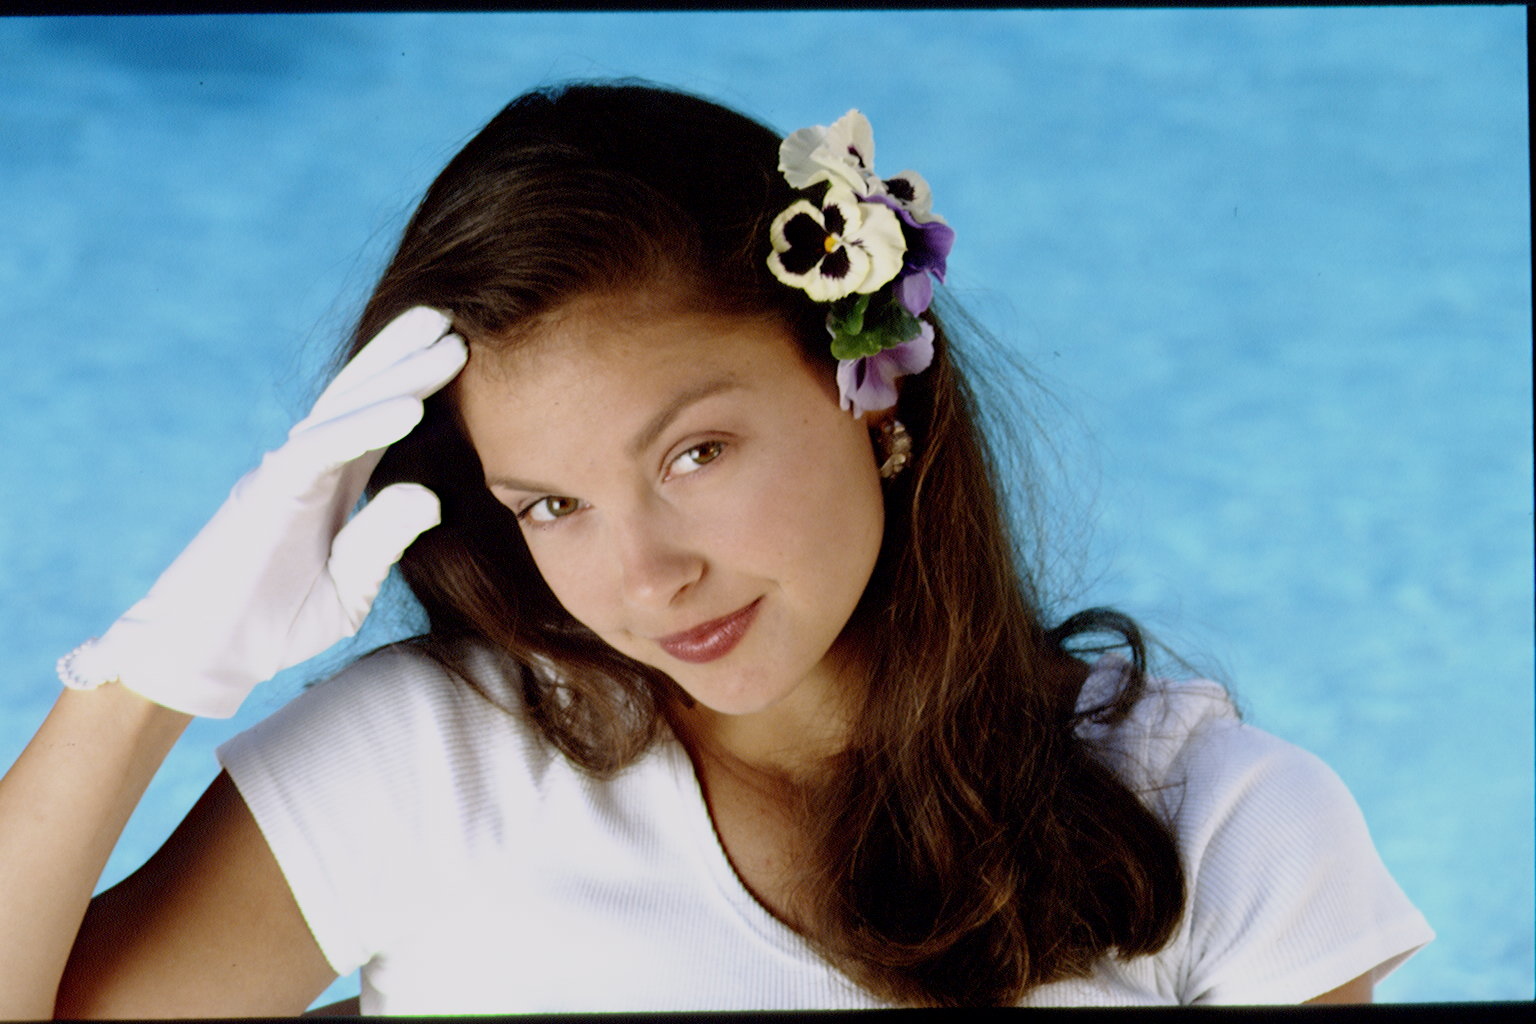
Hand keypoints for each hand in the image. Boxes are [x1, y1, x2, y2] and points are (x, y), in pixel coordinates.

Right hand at [57, 307, 467, 717]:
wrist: (209, 657)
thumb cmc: (272, 624)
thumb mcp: (349, 585)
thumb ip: (385, 537)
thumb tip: (432, 495)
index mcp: (330, 484)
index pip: (379, 421)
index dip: (416, 385)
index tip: (460, 352)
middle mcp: (308, 466)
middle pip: (364, 395)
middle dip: (406, 354)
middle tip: (454, 316)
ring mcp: (285, 473)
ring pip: (347, 407)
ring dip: (398, 372)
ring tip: (445, 339)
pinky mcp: (269, 493)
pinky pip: (325, 449)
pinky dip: (368, 426)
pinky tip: (411, 407)